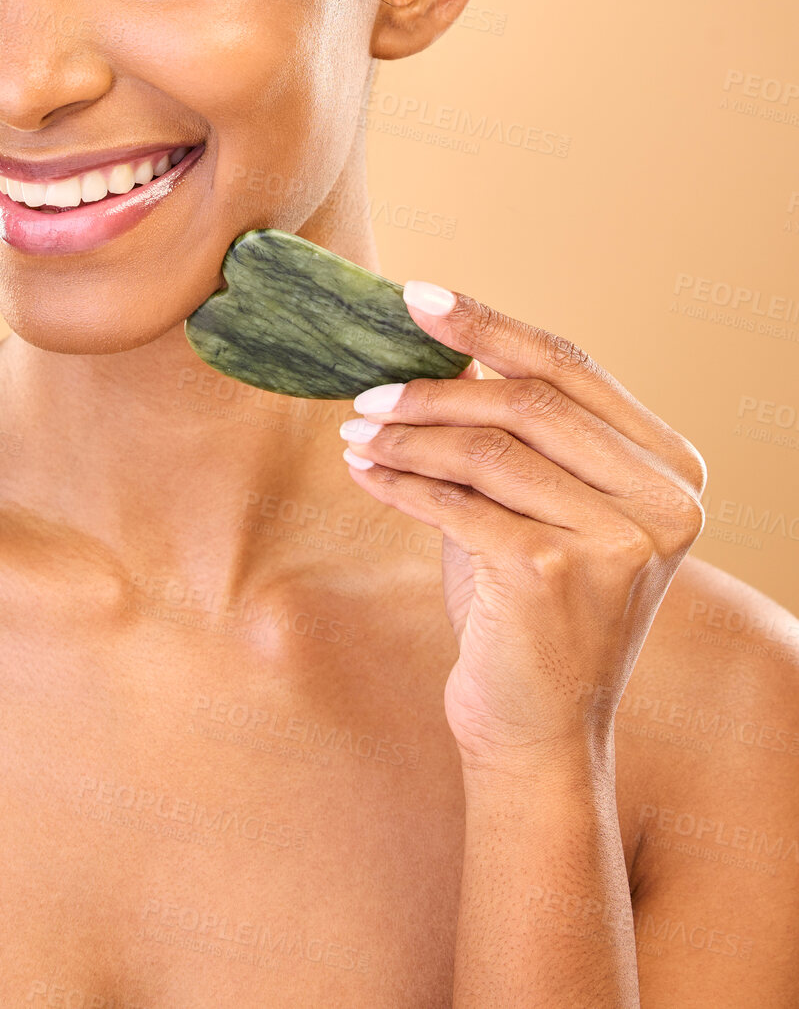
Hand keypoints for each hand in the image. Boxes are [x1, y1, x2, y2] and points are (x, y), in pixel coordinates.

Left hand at [337, 280, 706, 773]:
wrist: (537, 729)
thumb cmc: (529, 607)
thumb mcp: (533, 504)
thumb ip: (513, 430)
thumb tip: (449, 343)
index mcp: (672, 467)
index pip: (571, 367)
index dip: (491, 324)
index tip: (419, 299)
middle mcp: (662, 500)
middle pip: (526, 400)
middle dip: (433, 387)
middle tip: (366, 390)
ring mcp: (615, 540)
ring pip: (486, 448)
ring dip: (407, 435)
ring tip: (357, 433)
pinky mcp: (553, 573)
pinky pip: (456, 502)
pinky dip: (401, 482)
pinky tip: (365, 472)